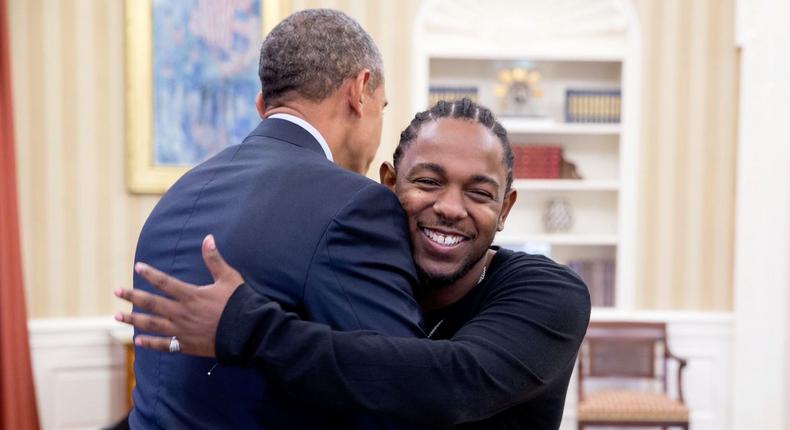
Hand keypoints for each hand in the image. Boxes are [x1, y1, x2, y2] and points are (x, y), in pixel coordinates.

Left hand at [114, 234, 243, 356]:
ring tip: (117, 316)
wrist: (248, 332)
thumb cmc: (240, 303)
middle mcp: (182, 313)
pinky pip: (164, 345)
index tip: (138, 267)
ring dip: (133, 320)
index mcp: (191, 295)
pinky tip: (138, 341)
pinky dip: (150, 343)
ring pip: (152, 324)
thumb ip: (214, 259)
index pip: (165, 282)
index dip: (150, 274)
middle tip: (116, 291)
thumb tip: (208, 238)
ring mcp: (182, 330)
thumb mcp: (229, 278)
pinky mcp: (187, 345)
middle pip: (151, 303)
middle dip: (132, 297)